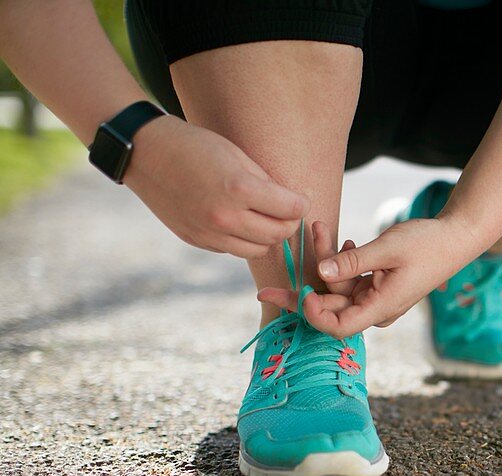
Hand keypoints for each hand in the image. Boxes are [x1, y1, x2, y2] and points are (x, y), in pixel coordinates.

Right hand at [123, 115, 308, 258]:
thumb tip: (289, 203)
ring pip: (258, 250)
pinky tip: (237, 221)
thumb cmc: (194, 145)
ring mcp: (209, 233)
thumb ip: (265, 182)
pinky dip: (242, 239)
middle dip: (288, 223)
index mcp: (239, 189)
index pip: (290, 210)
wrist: (145, 152)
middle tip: (287, 211)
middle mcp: (225, 217)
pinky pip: (233, 249)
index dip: (301, 204)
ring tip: (264, 218)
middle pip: (278, 235)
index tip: (300, 200)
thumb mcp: (236, 155)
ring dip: (267, 236)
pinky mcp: (197, 240)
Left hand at [257, 216, 483, 338]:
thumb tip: (319, 273)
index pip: (337, 327)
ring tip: (317, 228)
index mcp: (381, 308)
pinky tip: (345, 239)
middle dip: (301, 291)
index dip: (312, 315)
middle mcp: (376, 309)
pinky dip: (342, 262)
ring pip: (337, 290)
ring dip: (325, 262)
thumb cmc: (427, 244)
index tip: (298, 293)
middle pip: (329, 310)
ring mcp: (376, 298)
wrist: (456, 237)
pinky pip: (350, 280)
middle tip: (266, 285)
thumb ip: (352, 262)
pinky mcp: (377, 286)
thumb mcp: (387, 248)